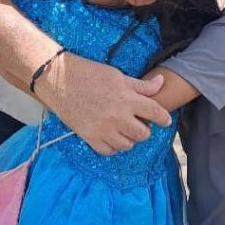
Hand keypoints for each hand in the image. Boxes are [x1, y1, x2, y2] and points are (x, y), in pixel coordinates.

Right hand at [37, 54, 170, 154]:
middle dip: (145, 129)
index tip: (165, 120)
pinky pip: (109, 151)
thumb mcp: (117, 75)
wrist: (59, 79)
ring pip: (127, 144)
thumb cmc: (88, 73)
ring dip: (129, 138)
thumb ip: (140, 85)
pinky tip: (112, 137)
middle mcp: (118, 117)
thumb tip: (160, 82)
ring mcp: (103, 129)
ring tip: (125, 130)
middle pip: (143, 134)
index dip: (163, 118)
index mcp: (127, 99)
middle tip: (139, 123)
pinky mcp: (89, 137)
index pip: (155, 112)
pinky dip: (113, 146)